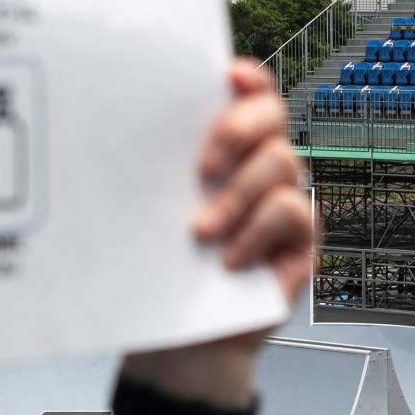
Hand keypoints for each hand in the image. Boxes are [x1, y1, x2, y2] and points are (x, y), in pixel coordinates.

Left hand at [132, 61, 314, 404]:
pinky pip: (292, 213)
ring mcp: (285, 198)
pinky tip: (228, 259)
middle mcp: (261, 163)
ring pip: (282, 163)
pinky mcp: (300, 240)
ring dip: (237, 196)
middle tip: (203, 166)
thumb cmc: (164, 266)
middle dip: (240, 130)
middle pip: (273, 115)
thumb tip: (114, 128)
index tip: (227, 77)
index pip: (250, 93)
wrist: (183, 338)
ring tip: (200, 231)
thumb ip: (154, 169)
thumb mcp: (153, 211)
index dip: (247, 79)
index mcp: (228, 146)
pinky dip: (256, 232)